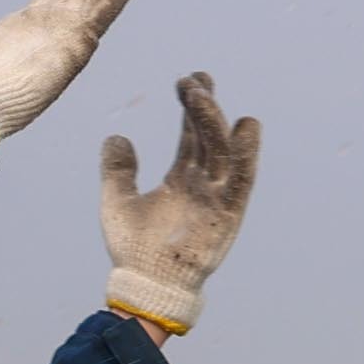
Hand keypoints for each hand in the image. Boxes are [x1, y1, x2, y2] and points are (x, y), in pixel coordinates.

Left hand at [95, 71, 259, 332]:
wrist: (146, 284)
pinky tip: (246, 127)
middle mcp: (202, 184)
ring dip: (214, 122)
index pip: (191, 135)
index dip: (191, 108)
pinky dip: (246, 155)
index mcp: (181, 179)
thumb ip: (118, 170)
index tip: (187, 79)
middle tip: (194, 79)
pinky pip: (241, 181)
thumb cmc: (134, 249)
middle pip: (208, 137)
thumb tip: (116, 136)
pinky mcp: (226, 215)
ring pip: (221, 152)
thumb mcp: (118, 201)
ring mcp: (216, 198)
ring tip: (202, 95)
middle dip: (203, 106)